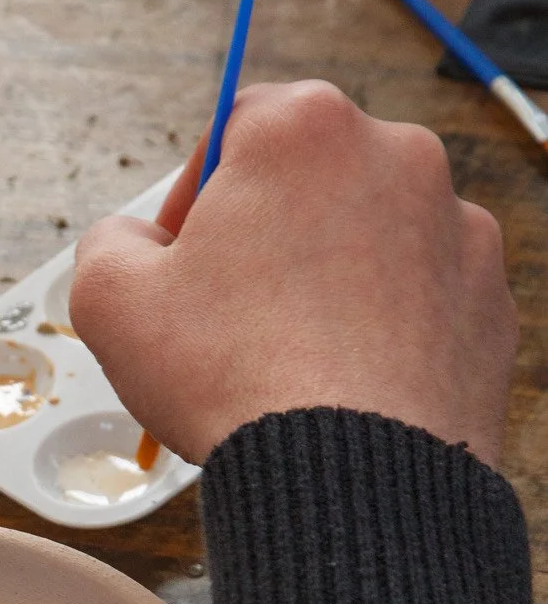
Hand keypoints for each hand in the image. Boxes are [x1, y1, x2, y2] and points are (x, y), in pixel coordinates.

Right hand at [69, 81, 516, 467]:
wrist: (354, 478)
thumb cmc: (232, 378)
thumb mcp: (111, 298)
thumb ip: (111, 240)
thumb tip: (135, 240)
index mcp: (305, 129)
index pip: (237, 124)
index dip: (196, 193)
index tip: (181, 259)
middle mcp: (399, 155)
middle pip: (313, 178)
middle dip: (271, 231)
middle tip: (232, 313)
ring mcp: (458, 228)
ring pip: (373, 235)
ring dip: (331, 276)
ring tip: (292, 356)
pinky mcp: (492, 298)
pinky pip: (424, 295)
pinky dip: (387, 325)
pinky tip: (347, 380)